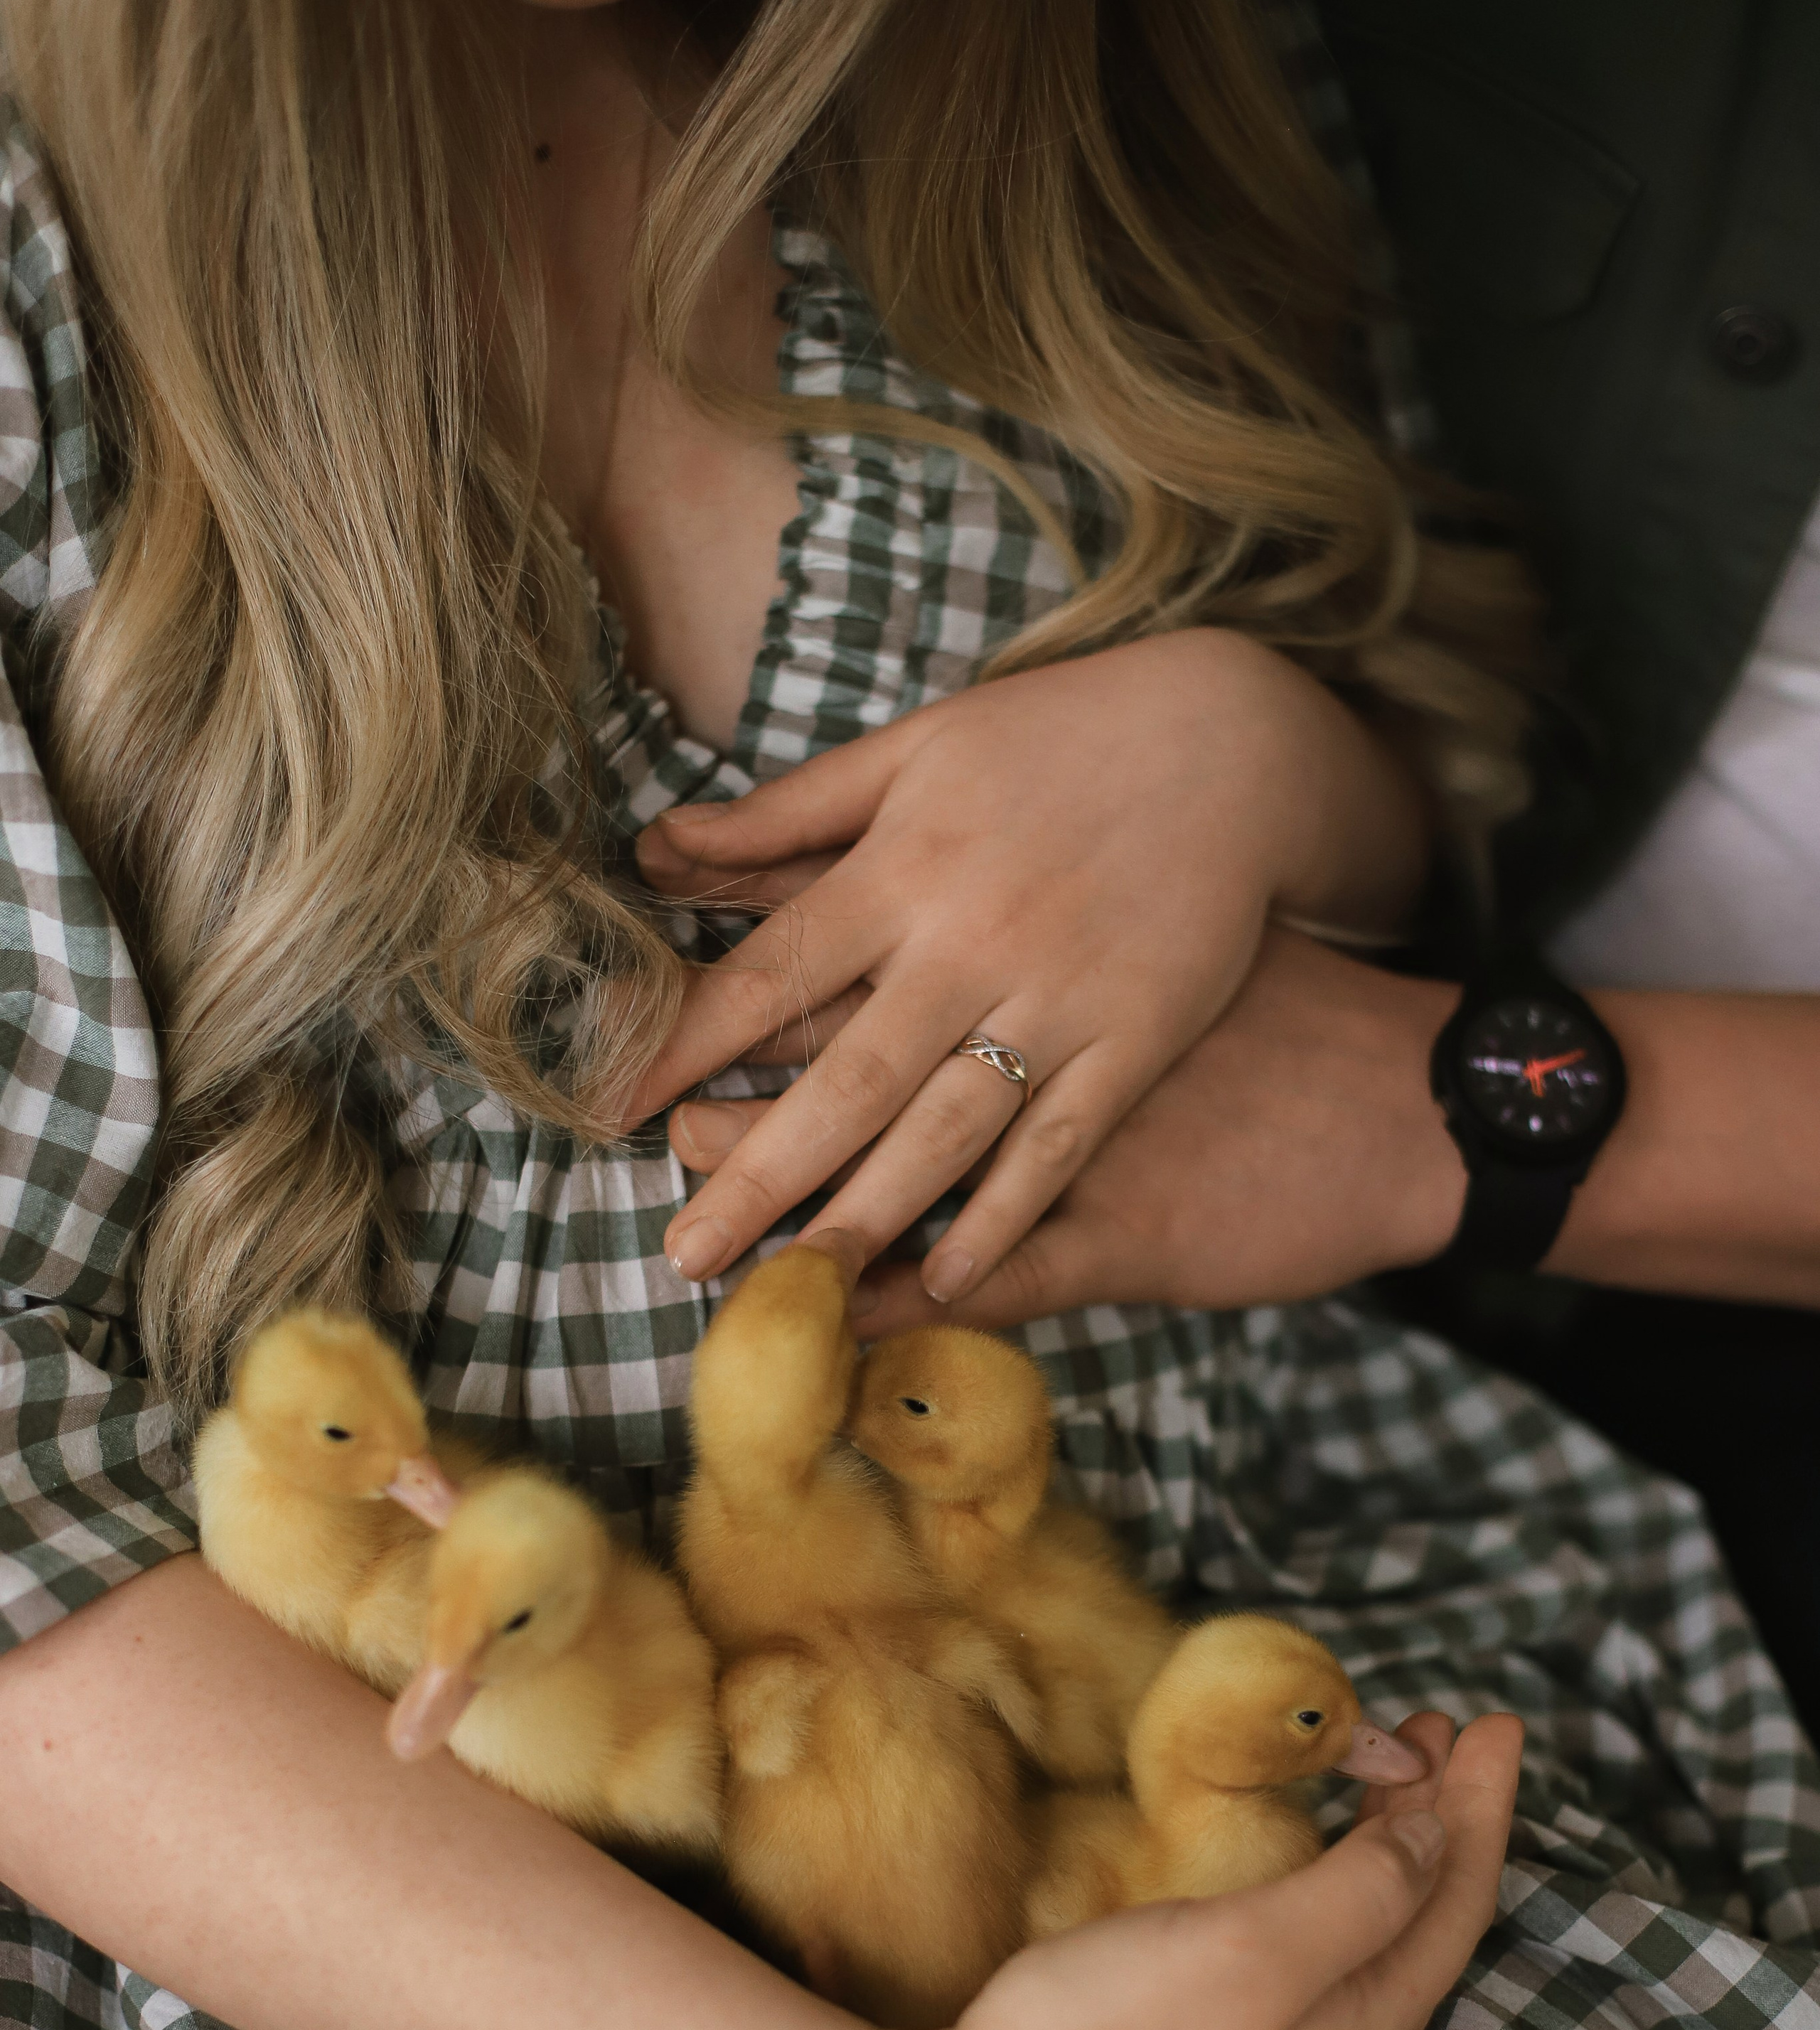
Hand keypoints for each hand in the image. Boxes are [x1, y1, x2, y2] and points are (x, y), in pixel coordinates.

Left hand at [632, 630, 1425, 1299]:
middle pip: (844, 1077)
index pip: (771, 973)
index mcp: (907, 865)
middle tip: (683, 1255)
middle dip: (758, 1172)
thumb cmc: (1066, 737)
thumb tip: (665, 845)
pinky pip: (1060, 1145)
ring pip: (946, 1131)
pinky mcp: (1139, 1039)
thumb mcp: (922, 747)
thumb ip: (794, 810)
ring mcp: (1061, 997)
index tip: (617, 1112)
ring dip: (864, 1217)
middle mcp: (973, 939)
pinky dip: (1003, 1214)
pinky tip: (943, 1281)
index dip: (686, 1046)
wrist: (1241, 743)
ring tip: (794, 1292)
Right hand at [887, 1709, 1521, 2029]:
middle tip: (1437, 1728)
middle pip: (1418, 1929)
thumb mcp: (1251, 1953)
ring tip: (1385, 1779)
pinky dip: (1332, 1895)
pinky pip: (1313, 1970)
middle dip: (1441, 1823)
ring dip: (1387, 1856)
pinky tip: (1302, 1872)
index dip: (1482, 1807)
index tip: (1499, 1719)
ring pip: (1365, 1951)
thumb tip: (1438, 1840)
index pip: (1455, 1905)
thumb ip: (1359, 1897)